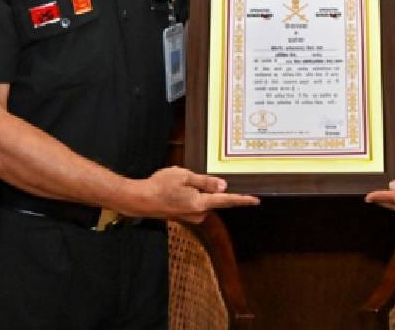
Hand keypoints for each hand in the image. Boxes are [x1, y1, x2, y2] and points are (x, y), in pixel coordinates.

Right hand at [124, 166, 259, 223]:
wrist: (139, 200)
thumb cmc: (159, 185)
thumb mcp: (184, 176)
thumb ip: (205, 182)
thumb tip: (224, 187)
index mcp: (200, 203)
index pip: (227, 201)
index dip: (242, 200)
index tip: (256, 200)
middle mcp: (198, 213)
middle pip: (214, 199)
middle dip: (207, 187)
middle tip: (186, 178)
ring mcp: (190, 217)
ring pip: (203, 200)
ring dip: (196, 190)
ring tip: (176, 183)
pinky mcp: (184, 216)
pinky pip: (194, 203)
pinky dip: (190, 195)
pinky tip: (174, 189)